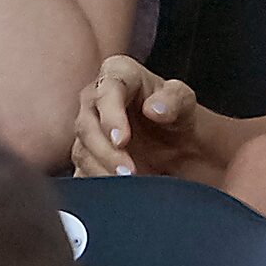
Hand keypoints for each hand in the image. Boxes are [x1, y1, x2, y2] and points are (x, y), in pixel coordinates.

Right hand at [72, 55, 207, 178]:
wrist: (176, 143)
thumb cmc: (177, 114)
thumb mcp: (185, 101)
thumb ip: (173, 99)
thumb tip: (154, 109)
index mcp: (119, 74)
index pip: (107, 91)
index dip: (110, 116)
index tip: (122, 139)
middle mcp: (96, 99)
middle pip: (86, 124)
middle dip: (105, 151)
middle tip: (127, 170)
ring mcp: (88, 129)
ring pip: (81, 151)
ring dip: (101, 169)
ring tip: (127, 183)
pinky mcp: (86, 156)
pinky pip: (81, 171)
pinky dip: (97, 183)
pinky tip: (116, 191)